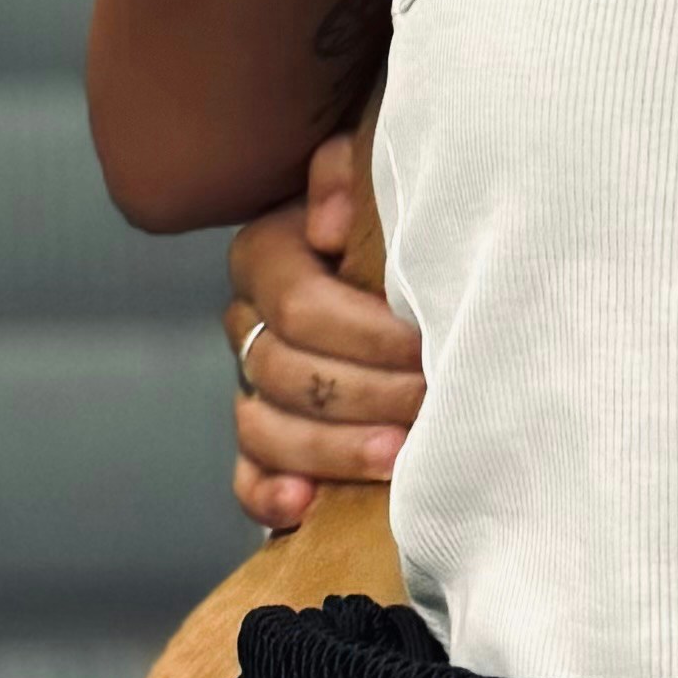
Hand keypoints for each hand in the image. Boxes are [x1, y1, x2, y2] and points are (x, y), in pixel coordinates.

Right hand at [225, 142, 424, 527]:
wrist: (421, 274)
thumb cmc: (407, 225)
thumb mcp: (383, 181)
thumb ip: (350, 172)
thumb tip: (328, 225)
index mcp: (268, 255)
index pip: (297, 304)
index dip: (363, 332)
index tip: (425, 345)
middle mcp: (251, 322)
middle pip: (282, 371)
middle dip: (364, 393)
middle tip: (430, 402)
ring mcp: (254, 387)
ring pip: (262, 428)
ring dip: (330, 449)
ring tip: (396, 459)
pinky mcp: (267, 445)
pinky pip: (248, 477)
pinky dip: (270, 496)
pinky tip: (306, 506)